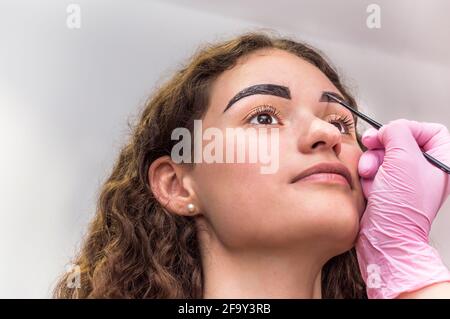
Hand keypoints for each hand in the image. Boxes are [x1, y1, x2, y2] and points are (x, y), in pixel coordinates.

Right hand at [356, 119, 449, 298]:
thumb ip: (397, 132)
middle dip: (382, 147)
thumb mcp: (403, 158)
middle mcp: (425, 170)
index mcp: (442, 162)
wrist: (385, 236)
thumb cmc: (402, 206)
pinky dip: (369, 176)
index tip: (393, 134)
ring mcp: (406, 180)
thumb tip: (386, 129)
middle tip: (373, 148)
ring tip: (372, 177)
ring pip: (383, 155)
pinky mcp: (389, 188)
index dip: (408, 128)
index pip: (430, 129)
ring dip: (372, 163)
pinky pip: (374, 170)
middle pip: (400, 141)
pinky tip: (371, 187)